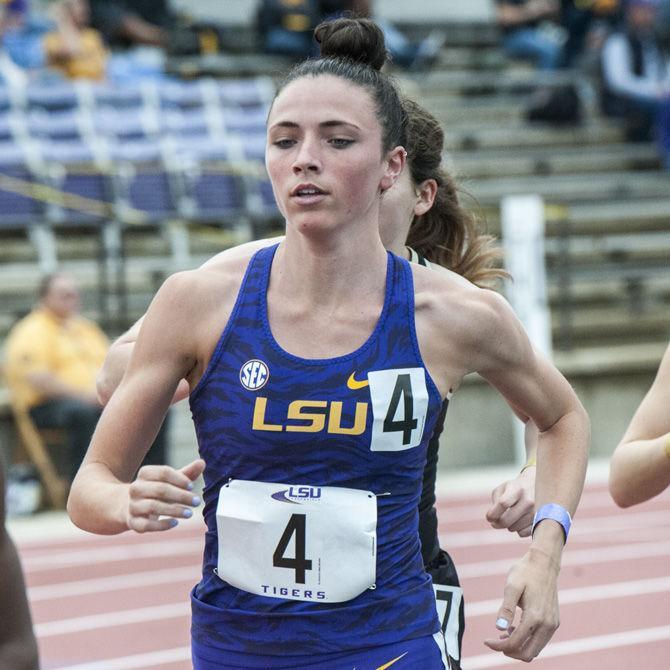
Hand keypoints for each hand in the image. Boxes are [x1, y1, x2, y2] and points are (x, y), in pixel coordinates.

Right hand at [126, 459, 205, 532]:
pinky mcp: (132, 522)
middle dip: (181, 496)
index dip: (180, 479)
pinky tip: (175, 523)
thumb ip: (187, 473)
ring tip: (189, 513)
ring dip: (174, 510)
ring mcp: (132, 505)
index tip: (192, 486)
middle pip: (160, 489)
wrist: (131, 506)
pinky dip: (161, 525)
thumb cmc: (157, 490)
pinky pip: (146, 525)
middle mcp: (136, 488)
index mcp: (145, 473)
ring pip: (153, 507)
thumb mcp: (171, 480)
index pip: (164, 472)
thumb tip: (202, 463)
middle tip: (197, 501)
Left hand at [484, 546, 559, 660]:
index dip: (499, 646)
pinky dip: (527, 640)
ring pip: (535, 649)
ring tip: (504, 633)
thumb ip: (506, 608)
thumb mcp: (511, 586)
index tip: (486, 641)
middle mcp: (547, 625)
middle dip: (509, 651)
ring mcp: (553, 624)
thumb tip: (499, 628)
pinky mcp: (554, 621)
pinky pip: (540, 640)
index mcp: (535, 617)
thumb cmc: (525, 572)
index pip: (515, 643)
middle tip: (495, 641)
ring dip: (519, 647)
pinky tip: (515, 628)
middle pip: (528, 654)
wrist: (544, 562)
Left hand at [486, 466, 535, 536]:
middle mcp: (529, 501)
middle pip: (506, 520)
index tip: (489, 517)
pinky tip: (520, 521)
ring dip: (509, 525)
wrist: (538, 487)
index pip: (503, 504)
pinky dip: (518, 529)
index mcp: (517, 489)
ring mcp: (537, 513)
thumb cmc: (515, 489)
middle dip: (497, 523)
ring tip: (512, 516)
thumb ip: (495, 502)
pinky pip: (522, 533)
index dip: (492, 514)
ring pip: (513, 528)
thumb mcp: (503, 489)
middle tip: (495, 521)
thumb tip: (494, 519)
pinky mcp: (542, 522)